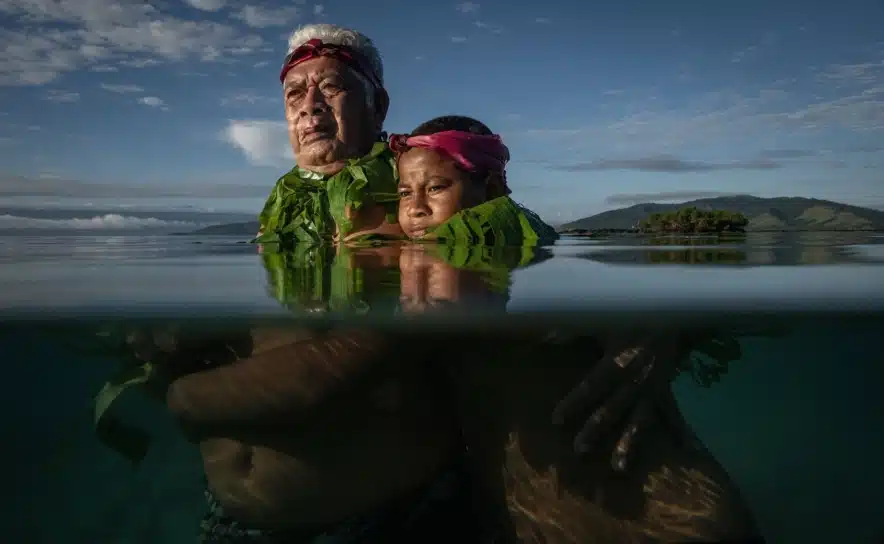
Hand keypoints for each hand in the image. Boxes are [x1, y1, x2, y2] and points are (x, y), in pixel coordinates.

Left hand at [551, 330, 691, 470]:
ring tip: (618, 467)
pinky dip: (681, 431)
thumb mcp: (600, 321)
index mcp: (615, 363)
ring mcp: (650, 388)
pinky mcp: (665, 390)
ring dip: (628, 443)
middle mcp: (632, 381)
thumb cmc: (627, 317)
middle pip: (610, 409)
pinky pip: (673, 413)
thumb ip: (573, 331)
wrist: (666, 312)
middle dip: (594, 430)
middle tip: (579, 450)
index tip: (556, 420)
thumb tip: (546, 337)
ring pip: (638, 420)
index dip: (573, 403)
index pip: (590, 386)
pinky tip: (690, 450)